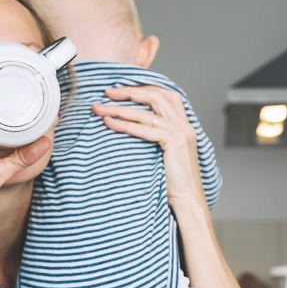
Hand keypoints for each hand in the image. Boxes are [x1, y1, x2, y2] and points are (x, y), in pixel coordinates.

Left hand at [91, 86, 205, 211]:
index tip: (120, 89)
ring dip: (119, 108)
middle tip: (106, 91)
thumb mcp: (165, 152)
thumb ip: (156, 136)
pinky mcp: (175, 141)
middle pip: (155, 96)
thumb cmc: (173, 180)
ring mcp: (181, 131)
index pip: (164, 94)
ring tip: (99, 108)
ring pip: (145, 112)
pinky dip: (124, 125)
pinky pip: (144, 129)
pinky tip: (109, 123)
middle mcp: (184, 124)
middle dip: (129, 91)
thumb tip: (130, 126)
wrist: (187, 198)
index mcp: (184, 124)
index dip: (142, 88)